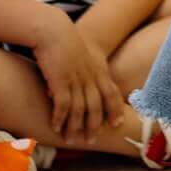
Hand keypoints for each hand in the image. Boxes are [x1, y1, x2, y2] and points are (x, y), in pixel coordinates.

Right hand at [29, 9, 124, 139]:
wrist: (53, 29)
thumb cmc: (64, 40)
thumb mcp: (81, 53)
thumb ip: (84, 68)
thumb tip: (80, 83)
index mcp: (97, 69)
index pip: (111, 93)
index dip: (115, 110)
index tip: (116, 124)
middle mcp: (90, 76)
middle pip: (96, 106)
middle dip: (94, 126)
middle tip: (91, 141)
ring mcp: (76, 79)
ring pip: (80, 110)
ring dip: (75, 127)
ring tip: (70, 140)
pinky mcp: (60, 81)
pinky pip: (63, 105)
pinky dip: (60, 118)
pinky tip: (55, 127)